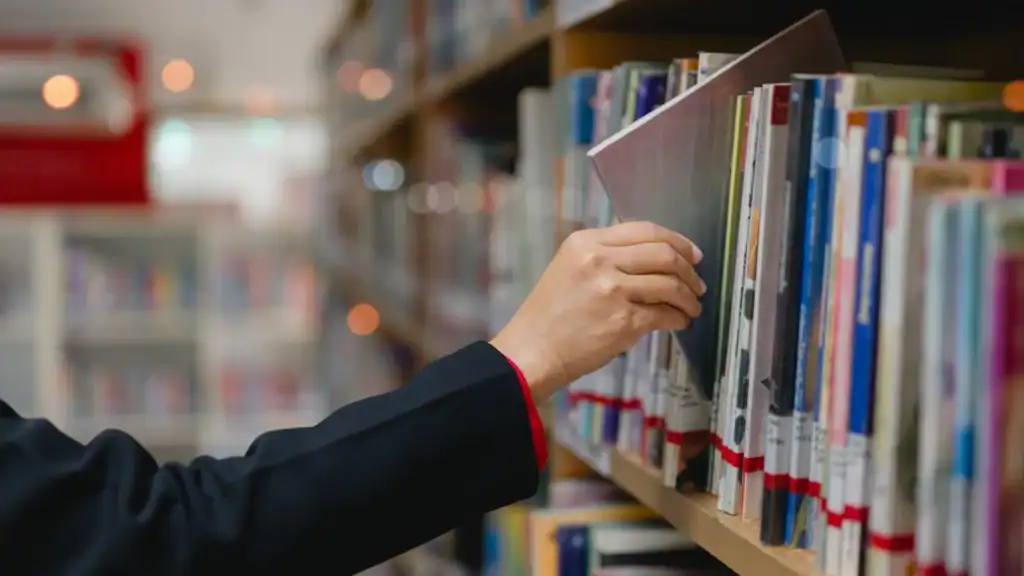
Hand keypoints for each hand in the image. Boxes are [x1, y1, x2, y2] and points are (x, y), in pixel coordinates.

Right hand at [490, 221, 705, 401]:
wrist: (533, 351)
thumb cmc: (549, 315)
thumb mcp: (568, 268)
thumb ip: (604, 256)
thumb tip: (651, 257)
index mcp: (586, 242)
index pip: (644, 229)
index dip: (676, 240)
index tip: (692, 254)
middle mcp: (600, 260)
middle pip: (663, 253)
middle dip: (688, 269)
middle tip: (697, 284)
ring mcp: (613, 290)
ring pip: (670, 284)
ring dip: (689, 297)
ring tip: (692, 307)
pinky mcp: (624, 321)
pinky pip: (665, 315)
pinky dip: (678, 318)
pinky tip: (679, 322)